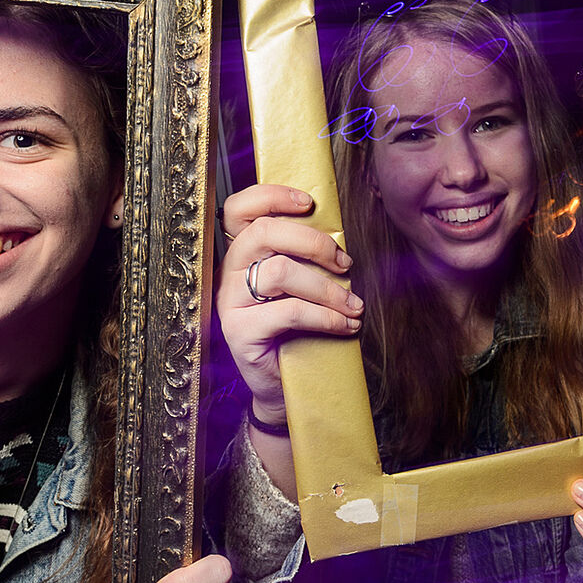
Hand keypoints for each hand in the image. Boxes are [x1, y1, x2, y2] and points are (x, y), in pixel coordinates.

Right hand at [217, 184, 361, 429]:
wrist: (282, 386)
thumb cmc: (295, 330)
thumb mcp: (299, 286)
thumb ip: (304, 257)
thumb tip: (339, 236)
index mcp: (240, 253)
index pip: (239, 209)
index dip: (272, 196)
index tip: (308, 203)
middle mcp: (228, 273)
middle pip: (264, 233)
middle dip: (314, 242)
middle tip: (345, 263)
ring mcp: (229, 302)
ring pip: (279, 272)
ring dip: (328, 287)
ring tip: (353, 304)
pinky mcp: (240, 331)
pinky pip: (289, 312)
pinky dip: (326, 316)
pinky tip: (345, 324)